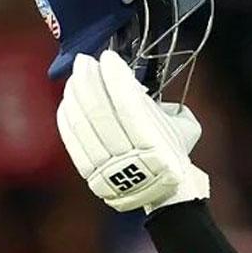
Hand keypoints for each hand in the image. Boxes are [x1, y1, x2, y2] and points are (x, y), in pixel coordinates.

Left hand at [56, 50, 209, 213]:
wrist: (165, 194)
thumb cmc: (171, 153)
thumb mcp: (183, 128)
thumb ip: (164, 103)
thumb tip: (131, 83)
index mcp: (157, 149)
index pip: (129, 107)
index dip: (115, 79)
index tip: (109, 58)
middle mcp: (131, 160)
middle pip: (101, 113)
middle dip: (90, 81)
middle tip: (86, 62)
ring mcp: (108, 168)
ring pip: (83, 124)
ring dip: (76, 94)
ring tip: (76, 75)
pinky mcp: (90, 174)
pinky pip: (72, 140)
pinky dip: (68, 116)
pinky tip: (69, 99)